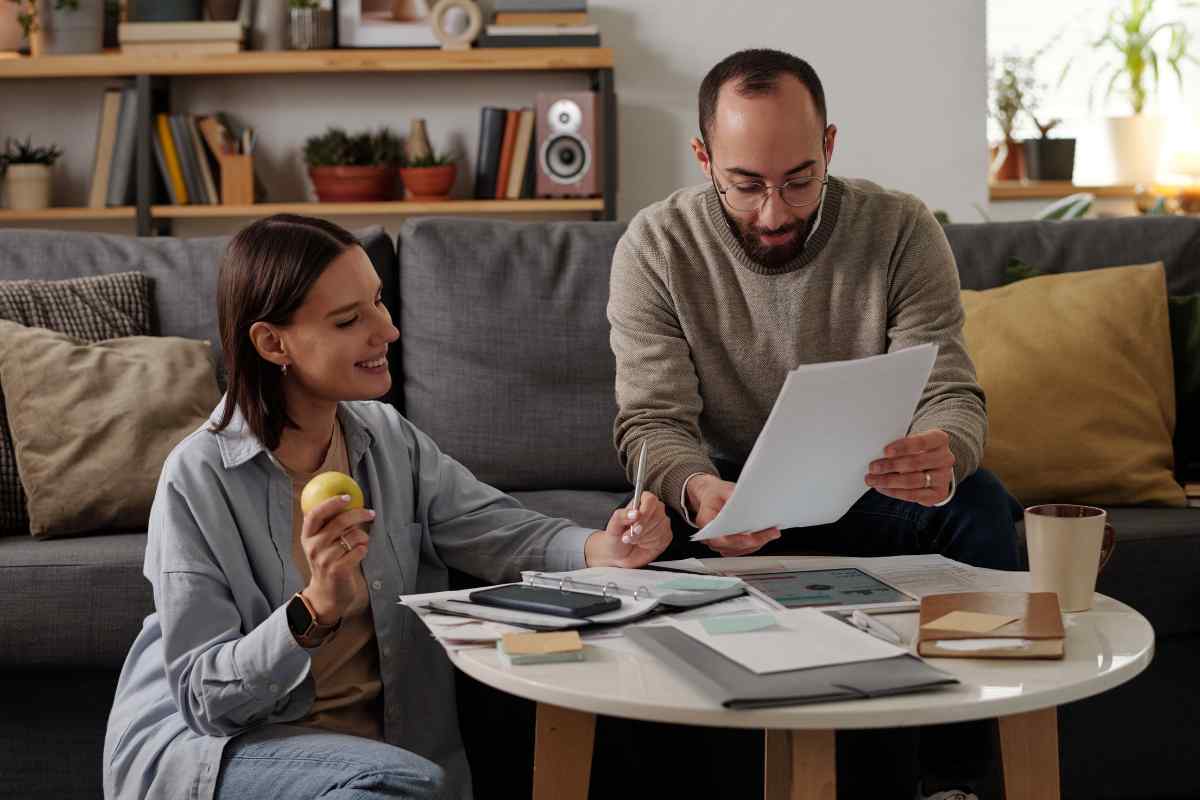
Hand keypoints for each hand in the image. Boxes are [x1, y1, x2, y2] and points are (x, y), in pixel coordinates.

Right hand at [299, 494, 374, 622]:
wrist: (327, 594)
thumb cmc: (328, 563)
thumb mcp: (321, 544)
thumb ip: (329, 525)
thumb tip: (347, 501)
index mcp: (307, 536)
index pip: (315, 514)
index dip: (331, 503)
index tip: (347, 497)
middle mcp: (313, 547)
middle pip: (339, 522)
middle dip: (359, 514)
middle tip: (370, 513)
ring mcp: (324, 559)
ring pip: (352, 536)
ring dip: (363, 536)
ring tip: (362, 542)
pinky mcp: (337, 570)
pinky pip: (359, 550)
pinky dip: (364, 549)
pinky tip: (360, 553)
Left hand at [584, 491, 671, 567]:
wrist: (620, 556)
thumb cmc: (617, 537)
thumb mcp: (613, 526)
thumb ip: (622, 516)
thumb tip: (635, 513)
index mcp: (641, 502)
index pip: (650, 499)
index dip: (644, 511)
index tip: (635, 521)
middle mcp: (654, 510)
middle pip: (656, 515)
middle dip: (641, 528)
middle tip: (629, 535)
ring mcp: (662, 522)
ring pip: (659, 528)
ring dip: (643, 537)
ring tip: (634, 540)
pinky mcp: (666, 536)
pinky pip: (662, 539)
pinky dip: (649, 544)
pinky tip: (642, 543)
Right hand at [687, 474, 780, 557]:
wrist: (709, 497)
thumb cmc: (715, 495)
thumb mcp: (723, 489)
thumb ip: (732, 495)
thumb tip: (747, 499)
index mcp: (705, 520)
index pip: (718, 537)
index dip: (735, 540)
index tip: (751, 537)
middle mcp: (709, 536)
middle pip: (732, 546)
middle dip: (754, 541)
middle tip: (771, 532)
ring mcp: (718, 543)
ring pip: (739, 550)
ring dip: (756, 544)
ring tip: (772, 533)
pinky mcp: (727, 545)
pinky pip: (741, 550)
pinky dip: (754, 545)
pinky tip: (765, 536)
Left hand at [866, 428, 954, 505]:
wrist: (934, 466)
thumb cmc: (917, 450)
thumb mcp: (912, 441)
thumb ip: (899, 445)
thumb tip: (875, 452)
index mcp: (939, 440)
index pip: (921, 442)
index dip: (903, 447)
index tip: (885, 451)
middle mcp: (945, 458)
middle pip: (916, 463)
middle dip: (890, 466)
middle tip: (872, 468)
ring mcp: (943, 477)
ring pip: (912, 481)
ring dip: (888, 481)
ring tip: (872, 479)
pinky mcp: (938, 493)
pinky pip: (913, 495)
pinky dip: (894, 492)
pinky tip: (882, 488)